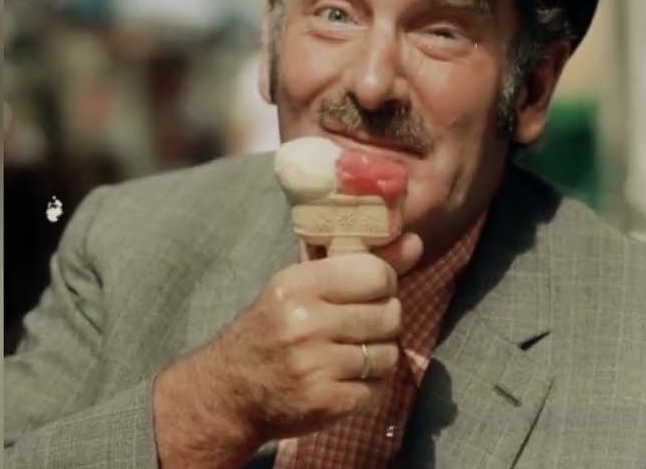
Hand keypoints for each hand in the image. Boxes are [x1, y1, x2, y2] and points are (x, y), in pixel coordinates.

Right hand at [152, 232, 423, 466]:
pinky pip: (377, 387)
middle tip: (360, 327)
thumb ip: (359, 264)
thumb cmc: (271, 330)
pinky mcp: (326, 402)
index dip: (382, 283)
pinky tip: (345, 378)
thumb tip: (416, 242)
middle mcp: (305, 324)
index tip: (369, 292)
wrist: (229, 392)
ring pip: (388, 353)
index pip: (376, 274)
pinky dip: (369, 385)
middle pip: (389, 314)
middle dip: (383, 321)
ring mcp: (316, 366)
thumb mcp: (300, 288)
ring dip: (378, 355)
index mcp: (296, 285)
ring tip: (351, 354)